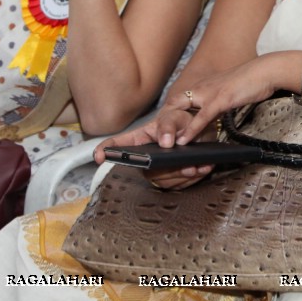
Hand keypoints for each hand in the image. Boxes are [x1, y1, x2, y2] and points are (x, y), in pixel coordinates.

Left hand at [94, 54, 287, 188]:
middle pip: (160, 119)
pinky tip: (186, 141)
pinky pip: (204, 115)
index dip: (128, 138)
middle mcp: (192, 96)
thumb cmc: (242, 90)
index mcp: (188, 101)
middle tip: (118, 153)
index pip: (155, 121)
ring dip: (167, 133)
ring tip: (158, 150)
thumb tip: (186, 148)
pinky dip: (194, 128)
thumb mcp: (217, 109)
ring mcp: (205, 95)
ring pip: (178, 117)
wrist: (264, 71)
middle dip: (136, 139)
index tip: (102, 152)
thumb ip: (201, 126)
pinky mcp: (221, 97)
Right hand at [95, 116, 215, 189]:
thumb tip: (165, 142)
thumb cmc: (183, 120)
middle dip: (170, 170)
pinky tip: (203, 168)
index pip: (117, 145)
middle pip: (148, 171)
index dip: (105, 150)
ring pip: (165, 180)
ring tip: (199, 166)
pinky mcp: (171, 178)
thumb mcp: (176, 116)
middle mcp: (145, 157)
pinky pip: (179, 184)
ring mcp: (156, 170)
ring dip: (184, 175)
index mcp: (140, 139)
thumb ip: (169, 125)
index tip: (98, 156)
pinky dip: (193, 178)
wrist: (201, 129)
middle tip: (188, 166)